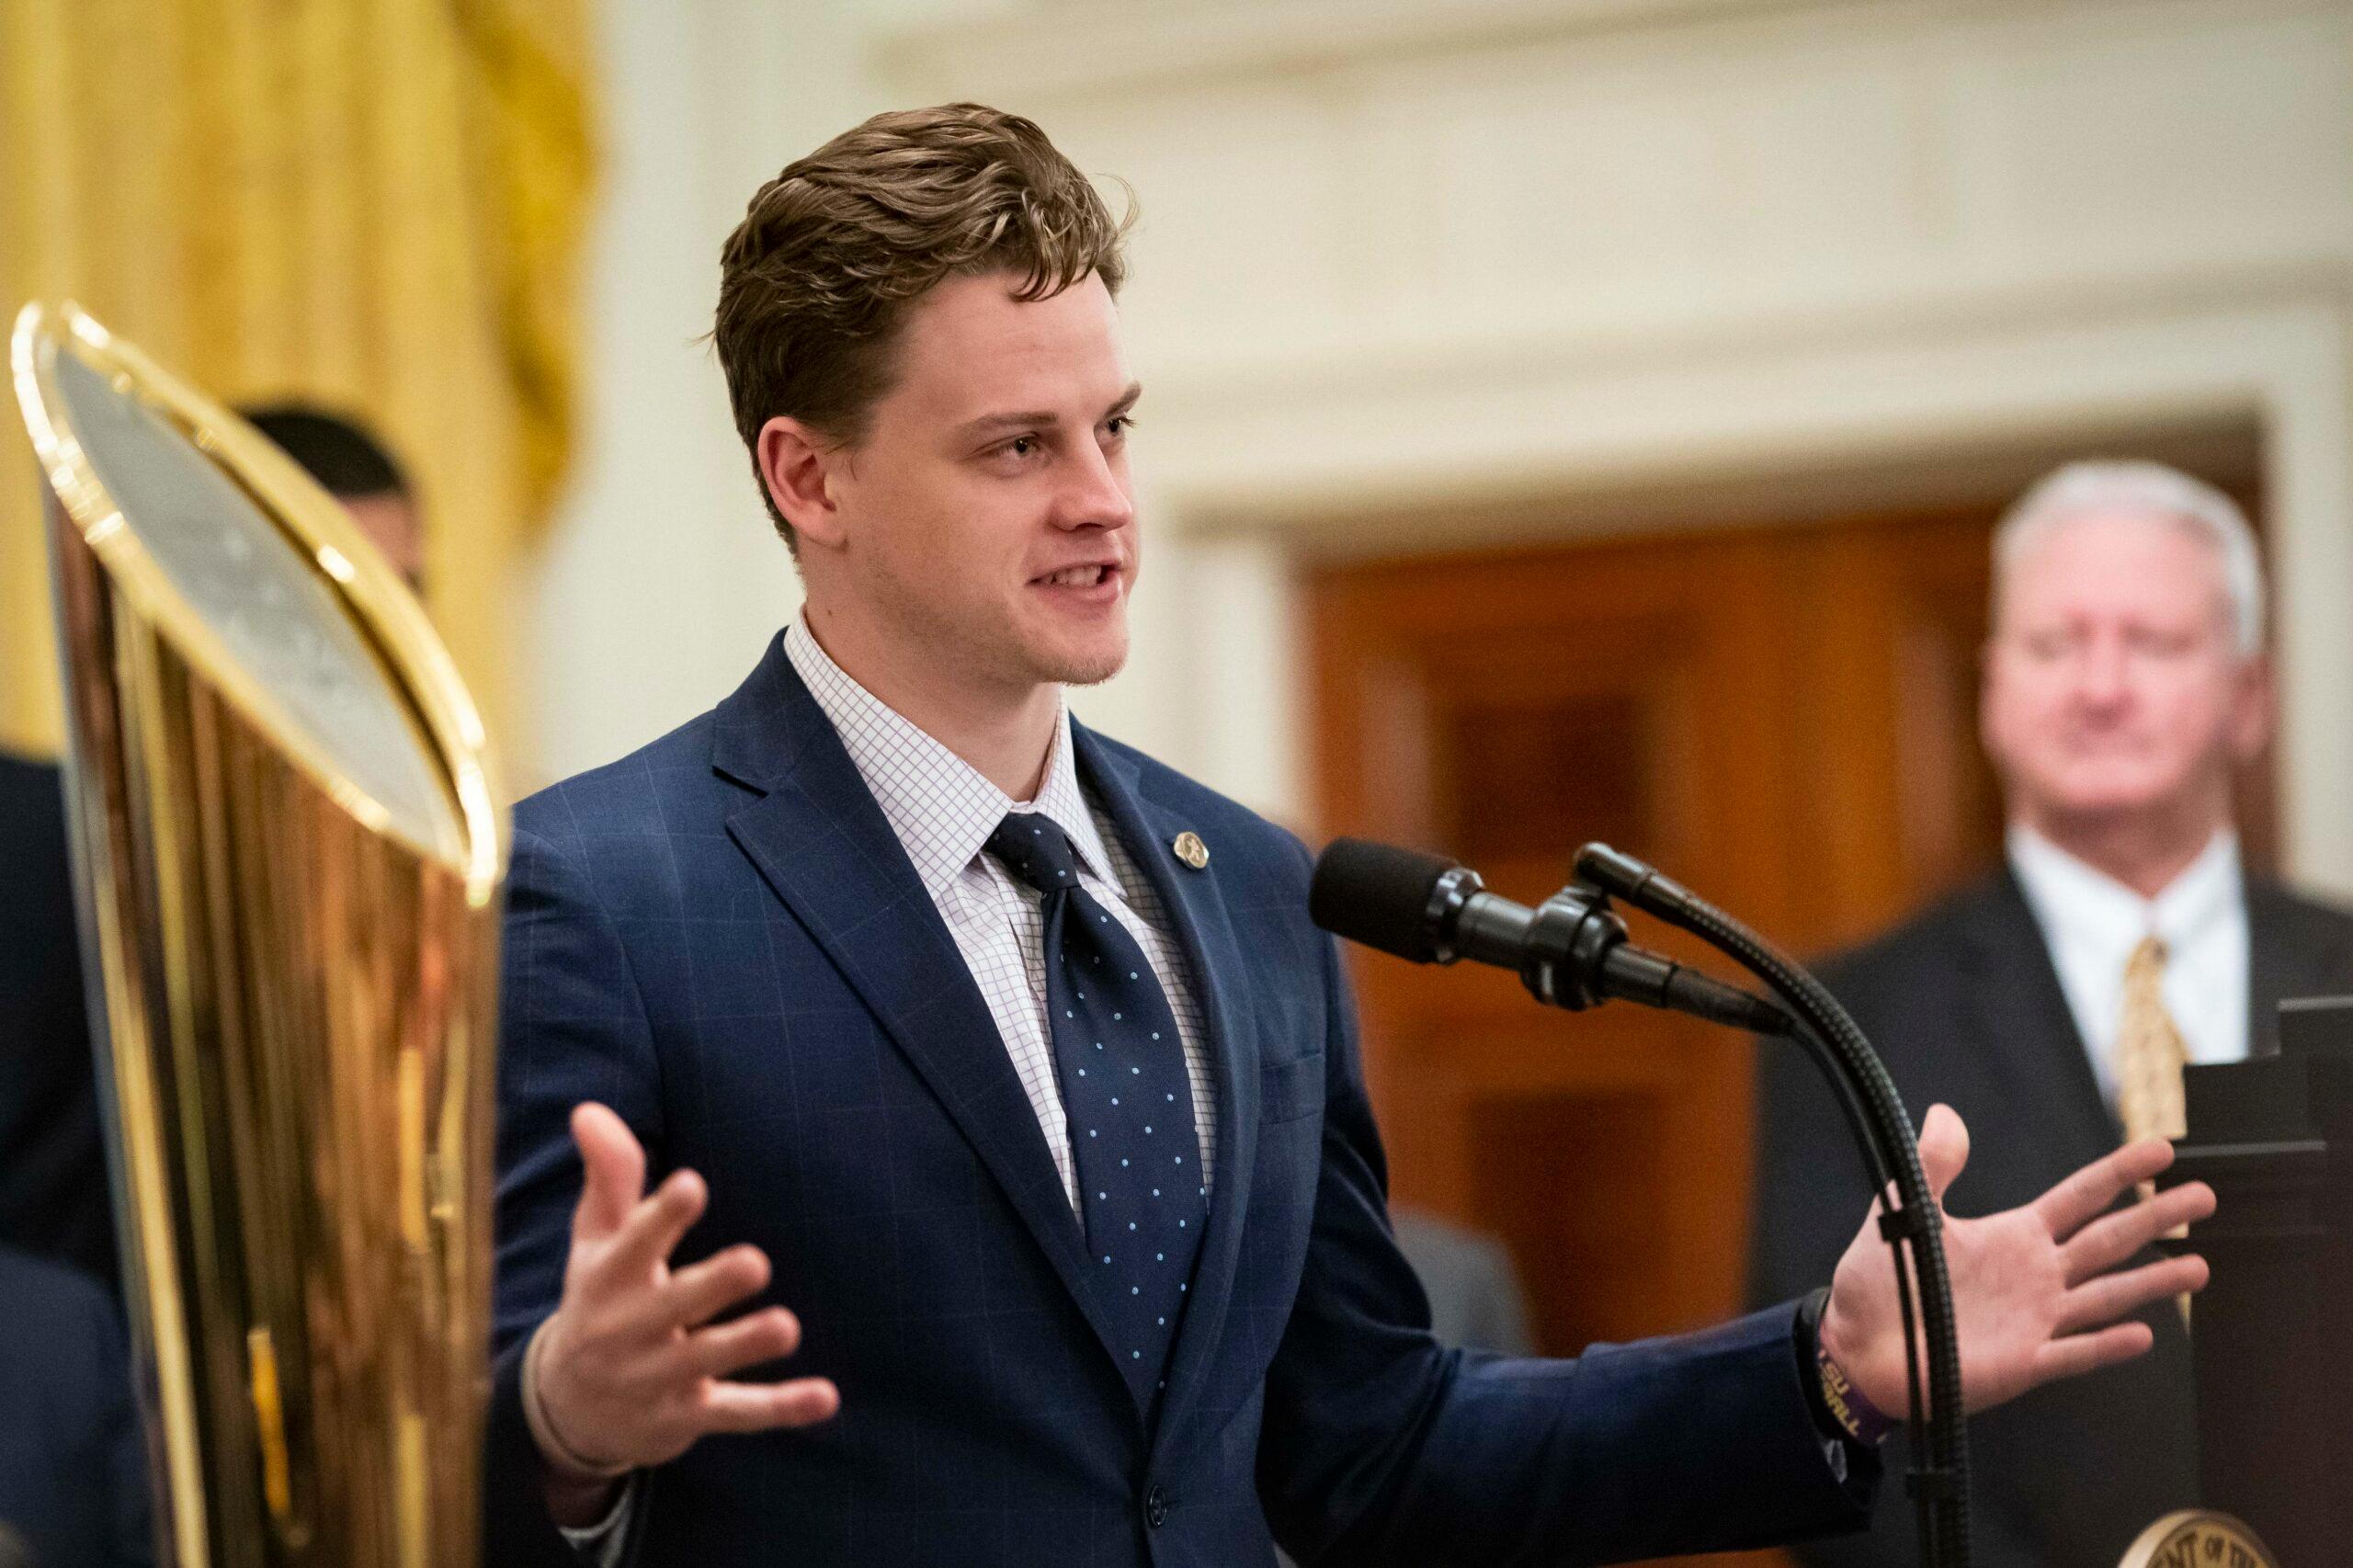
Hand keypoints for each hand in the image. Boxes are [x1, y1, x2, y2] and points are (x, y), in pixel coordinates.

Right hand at [530, 1104, 838, 1489]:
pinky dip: (782, 1409)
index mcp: (610, 1278)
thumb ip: (609, 1175)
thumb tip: (589, 1109)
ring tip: (788, 1327)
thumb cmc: (598, 1299)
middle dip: (711, 1286)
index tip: (693, 1185)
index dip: (662, 1217)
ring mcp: (660, 1377)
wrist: (567, 1410)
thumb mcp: (595, 1239)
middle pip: (673, 1306)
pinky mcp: (687, 1416)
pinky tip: (826, 1399)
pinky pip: (737, 1414)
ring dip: (745, 1346)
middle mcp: (631, 1329)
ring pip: (706, 1360)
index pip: (634, 1244)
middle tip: (756, 1261)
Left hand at [1818, 1104, 2213, 1417]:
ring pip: (2107, 1297)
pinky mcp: (2026, 1363)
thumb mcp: (1905, 1211)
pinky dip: (2106, 1345)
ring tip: (2199, 1267)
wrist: (1857, 1345)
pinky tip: (2142, 1335)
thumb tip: (1943, 1113)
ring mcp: (2038, 1320)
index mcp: (2015, 1236)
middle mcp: (2038, 1276)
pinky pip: (2074, 1353)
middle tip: (2206, 1196)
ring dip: (2152, 1283)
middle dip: (2157, 1218)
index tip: (2162, 1149)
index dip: (2119, 1173)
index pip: (2080, 1198)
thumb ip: (1931, 1166)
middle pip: (2110, 1241)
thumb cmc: (1881, 1280)